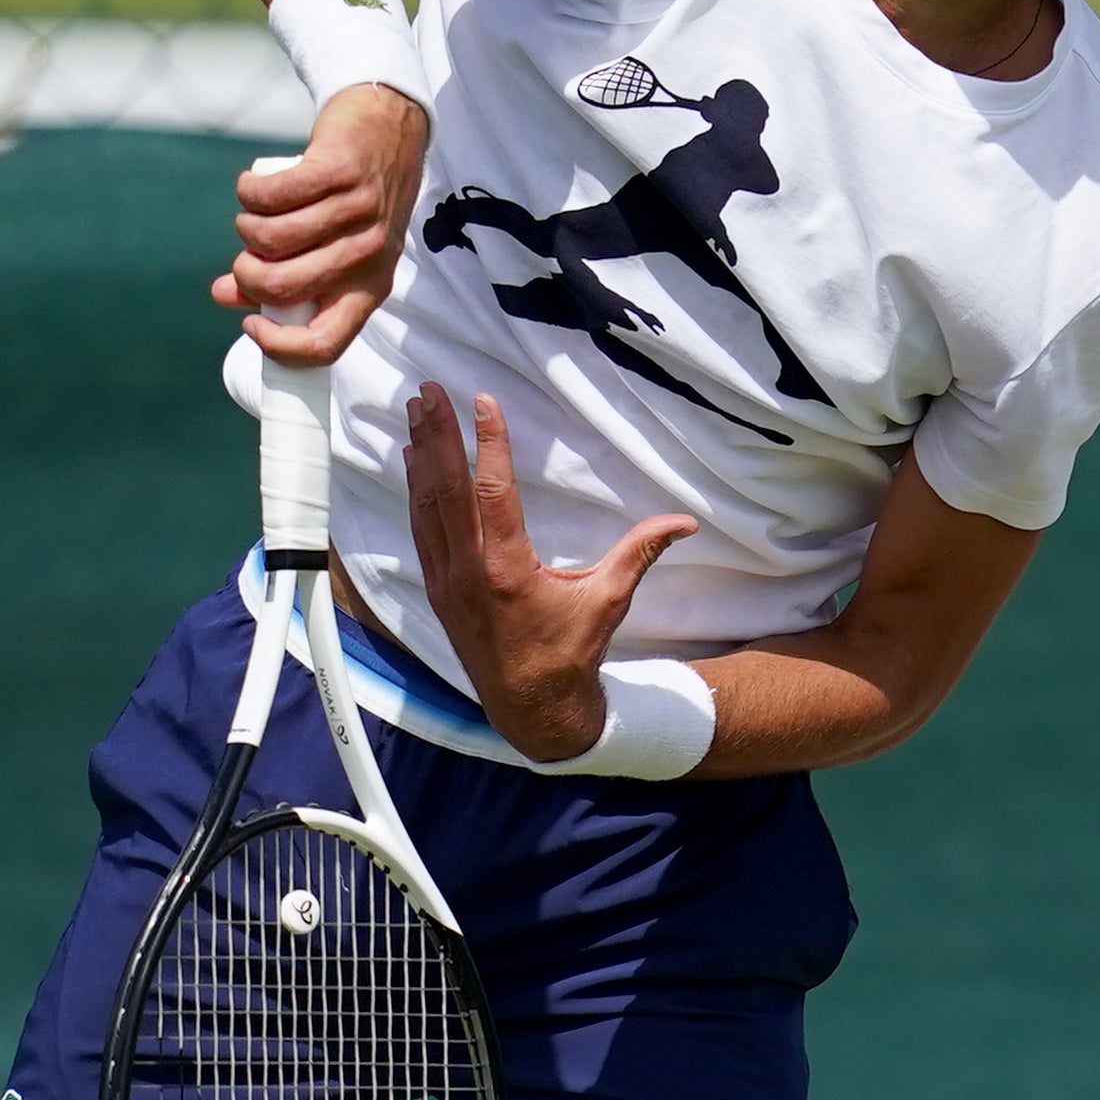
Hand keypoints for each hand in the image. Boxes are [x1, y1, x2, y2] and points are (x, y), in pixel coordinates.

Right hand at [212, 87, 430, 365]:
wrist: (389, 128)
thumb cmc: (352, 201)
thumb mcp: (332, 248)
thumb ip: (280, 276)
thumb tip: (223, 294)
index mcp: (371, 288)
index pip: (325, 344)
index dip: (278, 344)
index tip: (252, 322)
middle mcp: (369, 255)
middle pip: (282, 287)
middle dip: (246, 273)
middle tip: (248, 254)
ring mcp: (357, 212)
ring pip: (269, 238)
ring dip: (246, 226)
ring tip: (256, 213)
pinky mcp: (338, 170)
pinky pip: (269, 195)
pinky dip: (249, 191)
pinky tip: (254, 187)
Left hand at [397, 383, 696, 762]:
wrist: (530, 707)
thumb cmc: (571, 652)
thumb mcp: (608, 601)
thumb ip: (640, 554)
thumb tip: (685, 522)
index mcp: (509, 570)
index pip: (492, 492)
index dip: (488, 443)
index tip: (481, 401)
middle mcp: (469, 571)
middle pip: (446, 489)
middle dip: (437, 436)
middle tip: (427, 392)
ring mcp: (447, 579)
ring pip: (425, 505)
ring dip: (420, 456)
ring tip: (416, 411)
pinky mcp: (438, 587)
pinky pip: (421, 528)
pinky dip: (416, 491)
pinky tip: (414, 462)